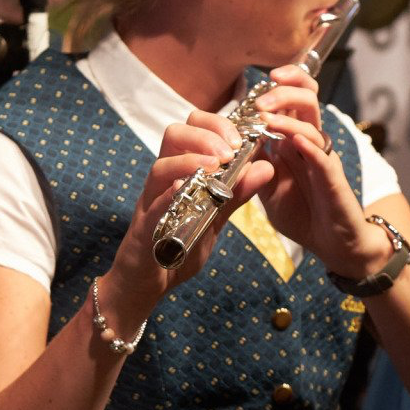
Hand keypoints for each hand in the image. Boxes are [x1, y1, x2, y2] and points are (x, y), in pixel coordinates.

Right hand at [98, 111, 274, 331]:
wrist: (147, 284)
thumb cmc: (178, 247)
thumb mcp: (214, 217)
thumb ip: (237, 193)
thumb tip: (265, 166)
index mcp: (180, 172)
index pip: (193, 128)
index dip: (217, 124)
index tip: (240, 139)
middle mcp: (163, 181)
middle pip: (174, 135)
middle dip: (205, 135)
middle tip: (229, 151)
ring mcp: (150, 202)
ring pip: (160, 166)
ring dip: (190, 160)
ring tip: (216, 167)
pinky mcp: (143, 228)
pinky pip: (153, 205)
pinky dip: (170, 194)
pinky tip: (186, 189)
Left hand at [247, 66, 390, 276]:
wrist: (331, 244)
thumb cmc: (302, 213)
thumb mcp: (267, 188)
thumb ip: (252, 167)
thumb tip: (228, 148)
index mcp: (294, 141)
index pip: (293, 100)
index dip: (280, 85)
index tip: (258, 83)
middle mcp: (311, 144)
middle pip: (307, 101)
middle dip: (284, 92)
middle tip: (261, 101)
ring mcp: (323, 160)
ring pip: (313, 125)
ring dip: (289, 119)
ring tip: (267, 118)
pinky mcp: (333, 180)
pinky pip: (324, 158)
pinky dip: (310, 146)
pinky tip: (295, 140)